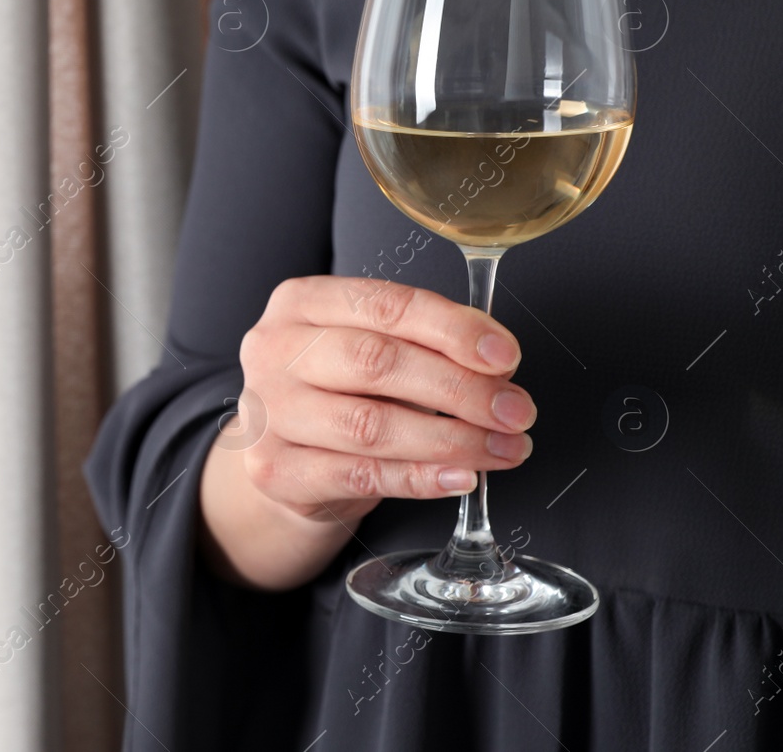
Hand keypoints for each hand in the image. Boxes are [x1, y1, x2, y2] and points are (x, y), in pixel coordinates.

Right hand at [199, 275, 533, 588]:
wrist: (285, 462)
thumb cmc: (340, 395)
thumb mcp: (374, 351)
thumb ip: (427, 346)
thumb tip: (497, 363)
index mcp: (300, 303)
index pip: (384, 305)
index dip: (451, 329)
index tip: (505, 355)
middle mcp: (274, 351)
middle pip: (375, 361)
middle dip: (460, 387)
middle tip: (515, 410)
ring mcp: (268, 413)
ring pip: (370, 425)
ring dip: (451, 439)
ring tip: (503, 448)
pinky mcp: (275, 470)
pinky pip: (361, 476)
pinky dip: (421, 478)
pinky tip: (461, 477)